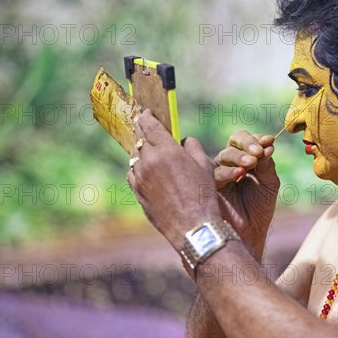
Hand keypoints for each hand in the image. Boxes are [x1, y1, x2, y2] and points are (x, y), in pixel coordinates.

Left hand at [127, 110, 220, 250]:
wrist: (193, 225)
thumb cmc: (203, 194)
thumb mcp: (204, 165)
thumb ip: (192, 146)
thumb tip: (183, 140)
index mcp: (167, 150)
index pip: (149, 125)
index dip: (146, 116)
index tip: (146, 112)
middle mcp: (149, 161)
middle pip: (139, 138)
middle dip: (142, 130)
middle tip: (144, 124)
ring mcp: (140, 177)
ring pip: (135, 156)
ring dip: (141, 150)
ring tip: (149, 150)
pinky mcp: (137, 192)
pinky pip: (133, 173)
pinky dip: (138, 168)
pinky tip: (147, 170)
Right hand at [201, 130, 279, 259]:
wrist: (248, 234)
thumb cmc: (259, 209)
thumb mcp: (269, 183)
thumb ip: (267, 164)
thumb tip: (268, 144)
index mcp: (244, 160)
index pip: (246, 141)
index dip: (256, 138)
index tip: (269, 141)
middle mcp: (229, 164)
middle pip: (233, 143)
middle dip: (248, 144)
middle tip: (259, 152)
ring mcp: (216, 173)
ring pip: (224, 156)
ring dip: (239, 156)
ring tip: (252, 163)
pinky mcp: (207, 186)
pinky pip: (215, 173)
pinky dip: (229, 171)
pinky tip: (240, 175)